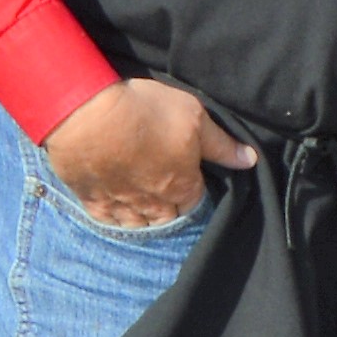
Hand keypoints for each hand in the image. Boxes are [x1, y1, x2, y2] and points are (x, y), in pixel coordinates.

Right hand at [46, 75, 251, 230]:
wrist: (86, 116)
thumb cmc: (146, 112)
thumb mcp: (194, 117)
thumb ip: (221, 144)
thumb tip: (249, 160)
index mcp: (182, 186)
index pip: (195, 202)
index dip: (193, 192)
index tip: (190, 181)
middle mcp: (152, 203)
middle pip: (167, 218)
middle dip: (170, 210)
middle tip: (165, 194)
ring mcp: (119, 204)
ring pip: (137, 224)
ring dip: (143, 218)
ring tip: (143, 206)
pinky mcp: (90, 200)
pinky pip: (107, 221)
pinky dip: (114, 219)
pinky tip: (116, 212)